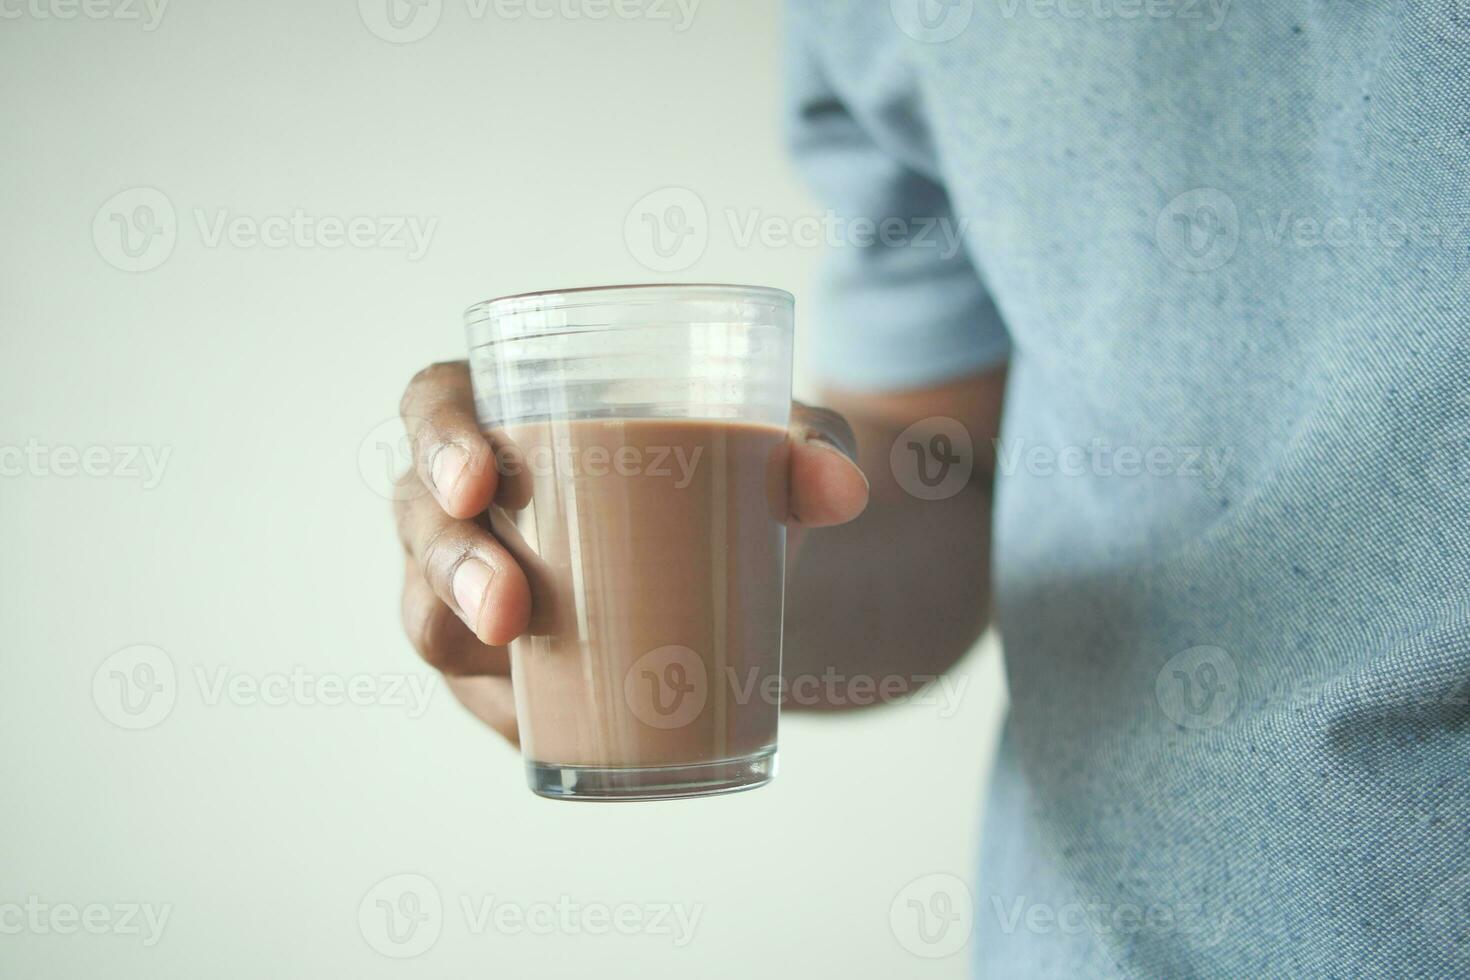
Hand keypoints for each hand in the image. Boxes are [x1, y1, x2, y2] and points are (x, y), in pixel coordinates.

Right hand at [392, 360, 869, 742]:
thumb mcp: (771, 452)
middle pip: (419, 515)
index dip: (437, 438)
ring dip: (458, 631)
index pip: (436, 405)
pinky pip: (481, 689)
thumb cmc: (729, 475)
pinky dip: (509, 707)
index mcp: (514, 411)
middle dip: (451, 562)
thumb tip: (843, 487)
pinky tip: (544, 723)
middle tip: (509, 606)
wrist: (746, 567)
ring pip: (427, 608)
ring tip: (521, 652)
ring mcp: (473, 583)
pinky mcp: (501, 664)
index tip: (479, 479)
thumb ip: (803, 450)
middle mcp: (473, 498)